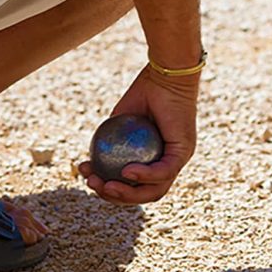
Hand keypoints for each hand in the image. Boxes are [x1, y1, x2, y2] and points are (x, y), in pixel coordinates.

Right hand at [79, 65, 198, 204]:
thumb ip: (111, 140)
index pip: (134, 186)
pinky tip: (125, 172)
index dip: (110, 188)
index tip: (88, 178)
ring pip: (155, 189)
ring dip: (128, 193)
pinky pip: (164, 170)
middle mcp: (169, 164)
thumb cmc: (144, 91)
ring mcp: (178, 160)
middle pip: (144, 194)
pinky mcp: (183, 152)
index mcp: (155, 160)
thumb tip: (90, 161)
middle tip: (92, 185)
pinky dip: (144, 175)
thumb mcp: (120, 120)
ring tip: (105, 185)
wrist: (164, 74)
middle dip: (116, 197)